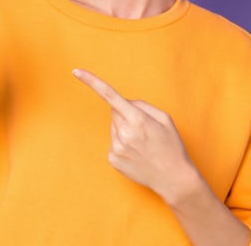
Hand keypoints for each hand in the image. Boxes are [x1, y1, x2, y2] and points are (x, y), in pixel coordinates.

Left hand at [73, 68, 200, 203]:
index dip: (92, 82)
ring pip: (114, 128)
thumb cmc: (171, 146)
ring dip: (125, 130)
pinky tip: (137, 154)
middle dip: (127, 115)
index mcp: (137, 120)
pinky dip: (123, 144)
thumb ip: (142, 106)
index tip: (76, 71)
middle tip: (145, 129)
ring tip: (142, 144)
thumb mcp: (164, 119)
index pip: (110, 96)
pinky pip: (114, 142)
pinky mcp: (112, 159)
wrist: (173, 179)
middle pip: (115, 112)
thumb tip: (124, 103)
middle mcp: (123, 133)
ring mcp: (116, 148)